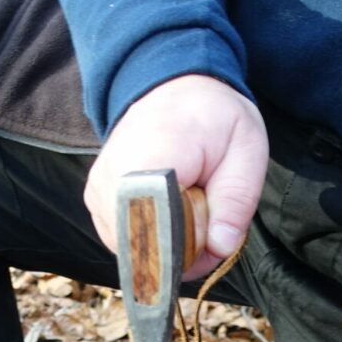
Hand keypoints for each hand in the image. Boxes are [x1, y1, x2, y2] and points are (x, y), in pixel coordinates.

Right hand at [84, 74, 268, 278]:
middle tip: (211, 219)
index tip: (215, 237)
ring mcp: (99, 192)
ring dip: (170, 246)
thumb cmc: (214, 119)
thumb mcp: (246, 151)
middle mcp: (112, 179)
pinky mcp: (95, 201)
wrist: (175, 89)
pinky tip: (171, 211)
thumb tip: (220, 247)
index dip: (192, 248)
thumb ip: (237, 201)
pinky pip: (126, 242)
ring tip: (190, 208)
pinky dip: (154, 239)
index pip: (161, 232)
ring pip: (136, 251)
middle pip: (148, 248)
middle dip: (185, 251)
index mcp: (152, 159)